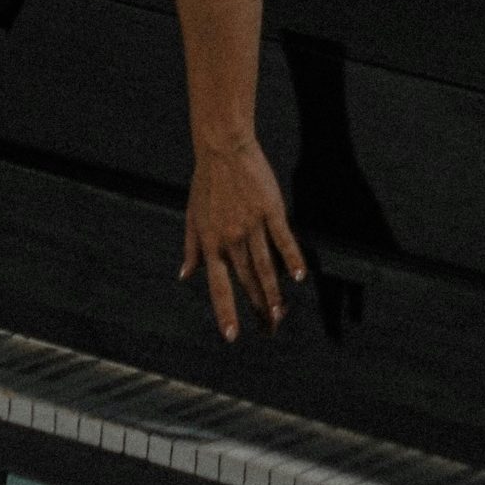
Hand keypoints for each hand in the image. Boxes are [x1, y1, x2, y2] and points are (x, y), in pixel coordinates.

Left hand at [181, 139, 306, 339]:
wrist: (222, 148)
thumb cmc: (206, 183)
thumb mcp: (192, 217)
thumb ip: (191, 248)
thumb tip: (184, 275)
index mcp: (211, 242)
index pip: (218, 285)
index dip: (225, 311)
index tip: (232, 335)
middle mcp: (231, 238)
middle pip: (247, 280)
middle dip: (256, 306)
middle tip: (268, 328)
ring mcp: (252, 224)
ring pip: (265, 266)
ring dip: (273, 292)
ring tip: (280, 312)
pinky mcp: (270, 209)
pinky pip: (283, 239)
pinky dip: (292, 259)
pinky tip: (300, 276)